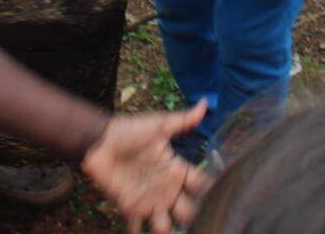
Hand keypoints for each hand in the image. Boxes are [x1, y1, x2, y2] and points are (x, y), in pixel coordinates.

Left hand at [79, 105, 209, 233]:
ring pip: (166, 226)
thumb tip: (204, 103)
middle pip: (189, 211)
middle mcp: (167, 189)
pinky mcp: (131, 208)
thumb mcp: (158, 125)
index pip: (200, 185)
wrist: (100, 142)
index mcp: (176, 170)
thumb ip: (182, 120)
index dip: (211, 192)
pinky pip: (137, 228)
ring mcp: (150, 201)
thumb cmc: (129, 130)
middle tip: (207, 225)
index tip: (224, 200)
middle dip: (197, 219)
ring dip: (171, 233)